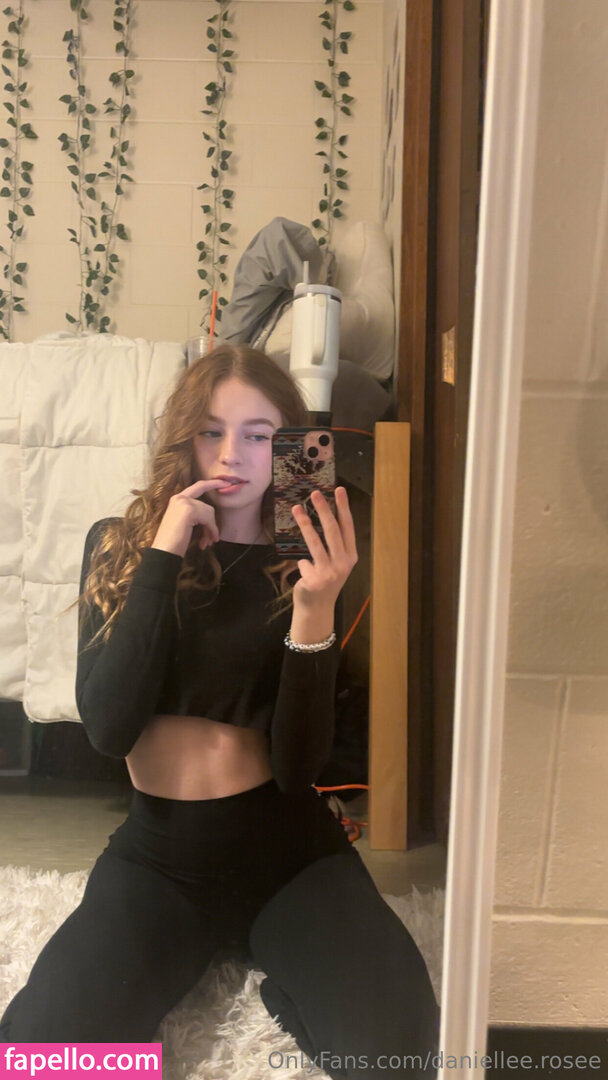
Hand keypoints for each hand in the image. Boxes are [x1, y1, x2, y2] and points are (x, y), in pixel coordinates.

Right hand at [151, 479, 225, 557]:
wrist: (163, 552)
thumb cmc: (173, 541)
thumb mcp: (185, 523)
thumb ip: (196, 515)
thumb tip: (212, 520)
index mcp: (177, 499)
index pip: (198, 486)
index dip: (213, 484)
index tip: (226, 483)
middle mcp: (179, 498)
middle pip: (206, 506)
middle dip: (211, 523)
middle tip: (213, 538)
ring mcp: (184, 503)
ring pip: (209, 513)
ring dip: (210, 530)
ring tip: (206, 543)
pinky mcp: (189, 510)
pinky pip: (208, 519)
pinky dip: (210, 531)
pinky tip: (205, 543)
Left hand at [290, 486, 357, 610]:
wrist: (317, 609)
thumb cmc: (325, 582)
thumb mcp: (335, 564)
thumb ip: (332, 546)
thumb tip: (322, 516)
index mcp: (350, 556)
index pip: (347, 527)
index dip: (343, 508)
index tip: (339, 490)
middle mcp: (343, 563)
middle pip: (332, 531)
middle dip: (324, 510)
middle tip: (315, 493)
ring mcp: (329, 572)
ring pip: (315, 542)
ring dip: (305, 523)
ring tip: (296, 508)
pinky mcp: (315, 580)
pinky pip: (303, 563)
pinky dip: (302, 566)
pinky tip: (306, 576)